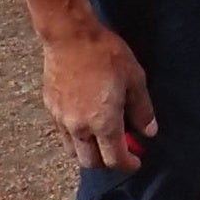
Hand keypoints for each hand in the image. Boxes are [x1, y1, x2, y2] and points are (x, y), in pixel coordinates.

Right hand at [12, 0, 157, 169]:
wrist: (69, 34)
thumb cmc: (105, 54)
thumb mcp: (134, 78)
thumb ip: (142, 109)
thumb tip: (149, 132)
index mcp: (103, 123)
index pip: (115, 159)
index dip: (128, 164)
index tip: (137, 161)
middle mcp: (79, 128)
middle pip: (91, 162)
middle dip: (107, 163)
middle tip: (120, 150)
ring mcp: (61, 119)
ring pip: (73, 150)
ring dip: (88, 151)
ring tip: (101, 137)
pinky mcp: (50, 107)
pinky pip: (63, 132)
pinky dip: (75, 135)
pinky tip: (85, 120)